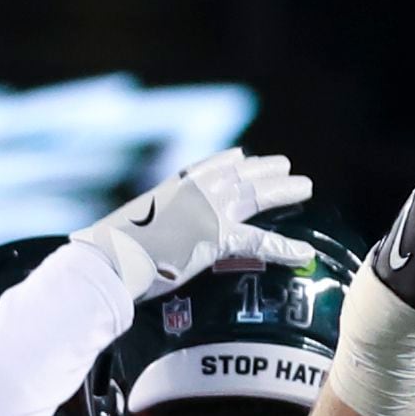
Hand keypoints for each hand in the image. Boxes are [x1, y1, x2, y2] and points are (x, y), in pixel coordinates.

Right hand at [74, 148, 315, 295]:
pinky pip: (260, 241)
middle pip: (238, 175)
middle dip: (265, 170)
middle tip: (287, 167)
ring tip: (305, 186)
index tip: (243, 156)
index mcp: (173, 188)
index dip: (228, 161)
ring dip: (283, 190)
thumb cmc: (112, 252)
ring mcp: (208, 211)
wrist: (109, 258)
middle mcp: (194, 192)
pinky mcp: (218, 237)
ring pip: (255, 195)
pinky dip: (283, 246)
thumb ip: (150, 225)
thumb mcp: (132, 228)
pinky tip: (303, 251)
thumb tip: (143, 237)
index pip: (206, 167)